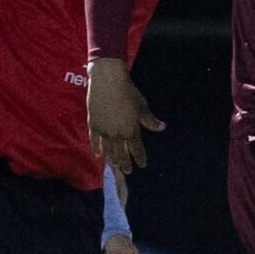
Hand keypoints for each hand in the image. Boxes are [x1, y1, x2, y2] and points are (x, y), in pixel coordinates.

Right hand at [86, 58, 164, 175]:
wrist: (108, 82)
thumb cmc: (128, 93)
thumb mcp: (142, 107)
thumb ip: (150, 120)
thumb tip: (162, 128)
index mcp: (132, 130)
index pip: (137, 149)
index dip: (140, 158)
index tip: (142, 165)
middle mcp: (117, 134)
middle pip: (121, 153)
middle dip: (125, 163)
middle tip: (128, 171)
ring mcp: (104, 131)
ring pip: (108, 150)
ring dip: (113, 159)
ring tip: (115, 166)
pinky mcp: (93, 125)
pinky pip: (94, 140)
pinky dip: (97, 148)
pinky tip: (99, 154)